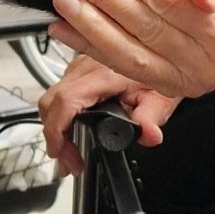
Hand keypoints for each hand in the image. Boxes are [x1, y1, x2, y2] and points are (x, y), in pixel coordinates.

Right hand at [40, 55, 178, 173]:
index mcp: (104, 73)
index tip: (61, 153)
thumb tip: (148, 135)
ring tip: (69, 154)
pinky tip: (71, 134)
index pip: (67, 100)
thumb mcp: (162, 97)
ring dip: (55, 129)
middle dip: (55, 137)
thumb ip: (152, 118)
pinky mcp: (78, 69)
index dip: (57, 130)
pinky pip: (60, 93)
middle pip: (51, 102)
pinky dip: (60, 117)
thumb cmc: (163, 71)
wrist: (162, 51)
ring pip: (52, 99)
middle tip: (70, 162)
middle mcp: (86, 66)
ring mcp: (79, 66)